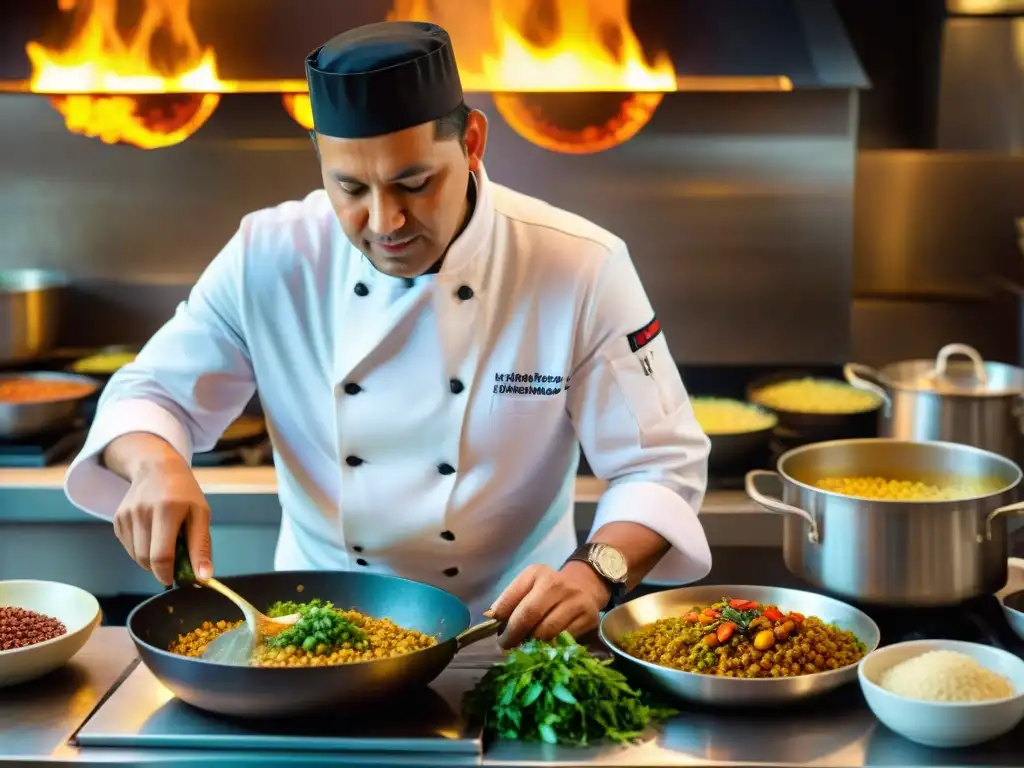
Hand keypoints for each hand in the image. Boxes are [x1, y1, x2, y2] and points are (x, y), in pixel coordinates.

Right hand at [112, 454, 212, 586]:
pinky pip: (128, 547)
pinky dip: (141, 550)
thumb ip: (201, 547)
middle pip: (146, 559)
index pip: (161, 556)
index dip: (167, 574)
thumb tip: (203, 578)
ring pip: (136, 556)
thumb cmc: (184, 493)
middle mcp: (142, 513)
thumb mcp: (201, 514)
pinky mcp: (116, 519)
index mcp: (167, 510)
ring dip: (150, 561)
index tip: (175, 580)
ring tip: (164, 545)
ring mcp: (126, 516)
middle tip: (174, 563)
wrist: (155, 468)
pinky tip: (151, 537)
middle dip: (160, 569)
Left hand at [487, 562, 609, 649]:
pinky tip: (545, 647)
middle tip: (507, 646)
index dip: (501, 620)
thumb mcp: (527, 585)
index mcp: (536, 573)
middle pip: (529, 615)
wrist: (585, 587)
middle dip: (514, 635)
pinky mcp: (588, 618)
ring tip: (526, 647)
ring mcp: (575, 601)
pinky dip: (550, 647)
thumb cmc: (547, 590)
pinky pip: (563, 640)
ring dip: (532, 644)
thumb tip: (490, 618)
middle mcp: (557, 584)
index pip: (512, 598)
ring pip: (546, 632)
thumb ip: (509, 600)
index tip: (496, 634)